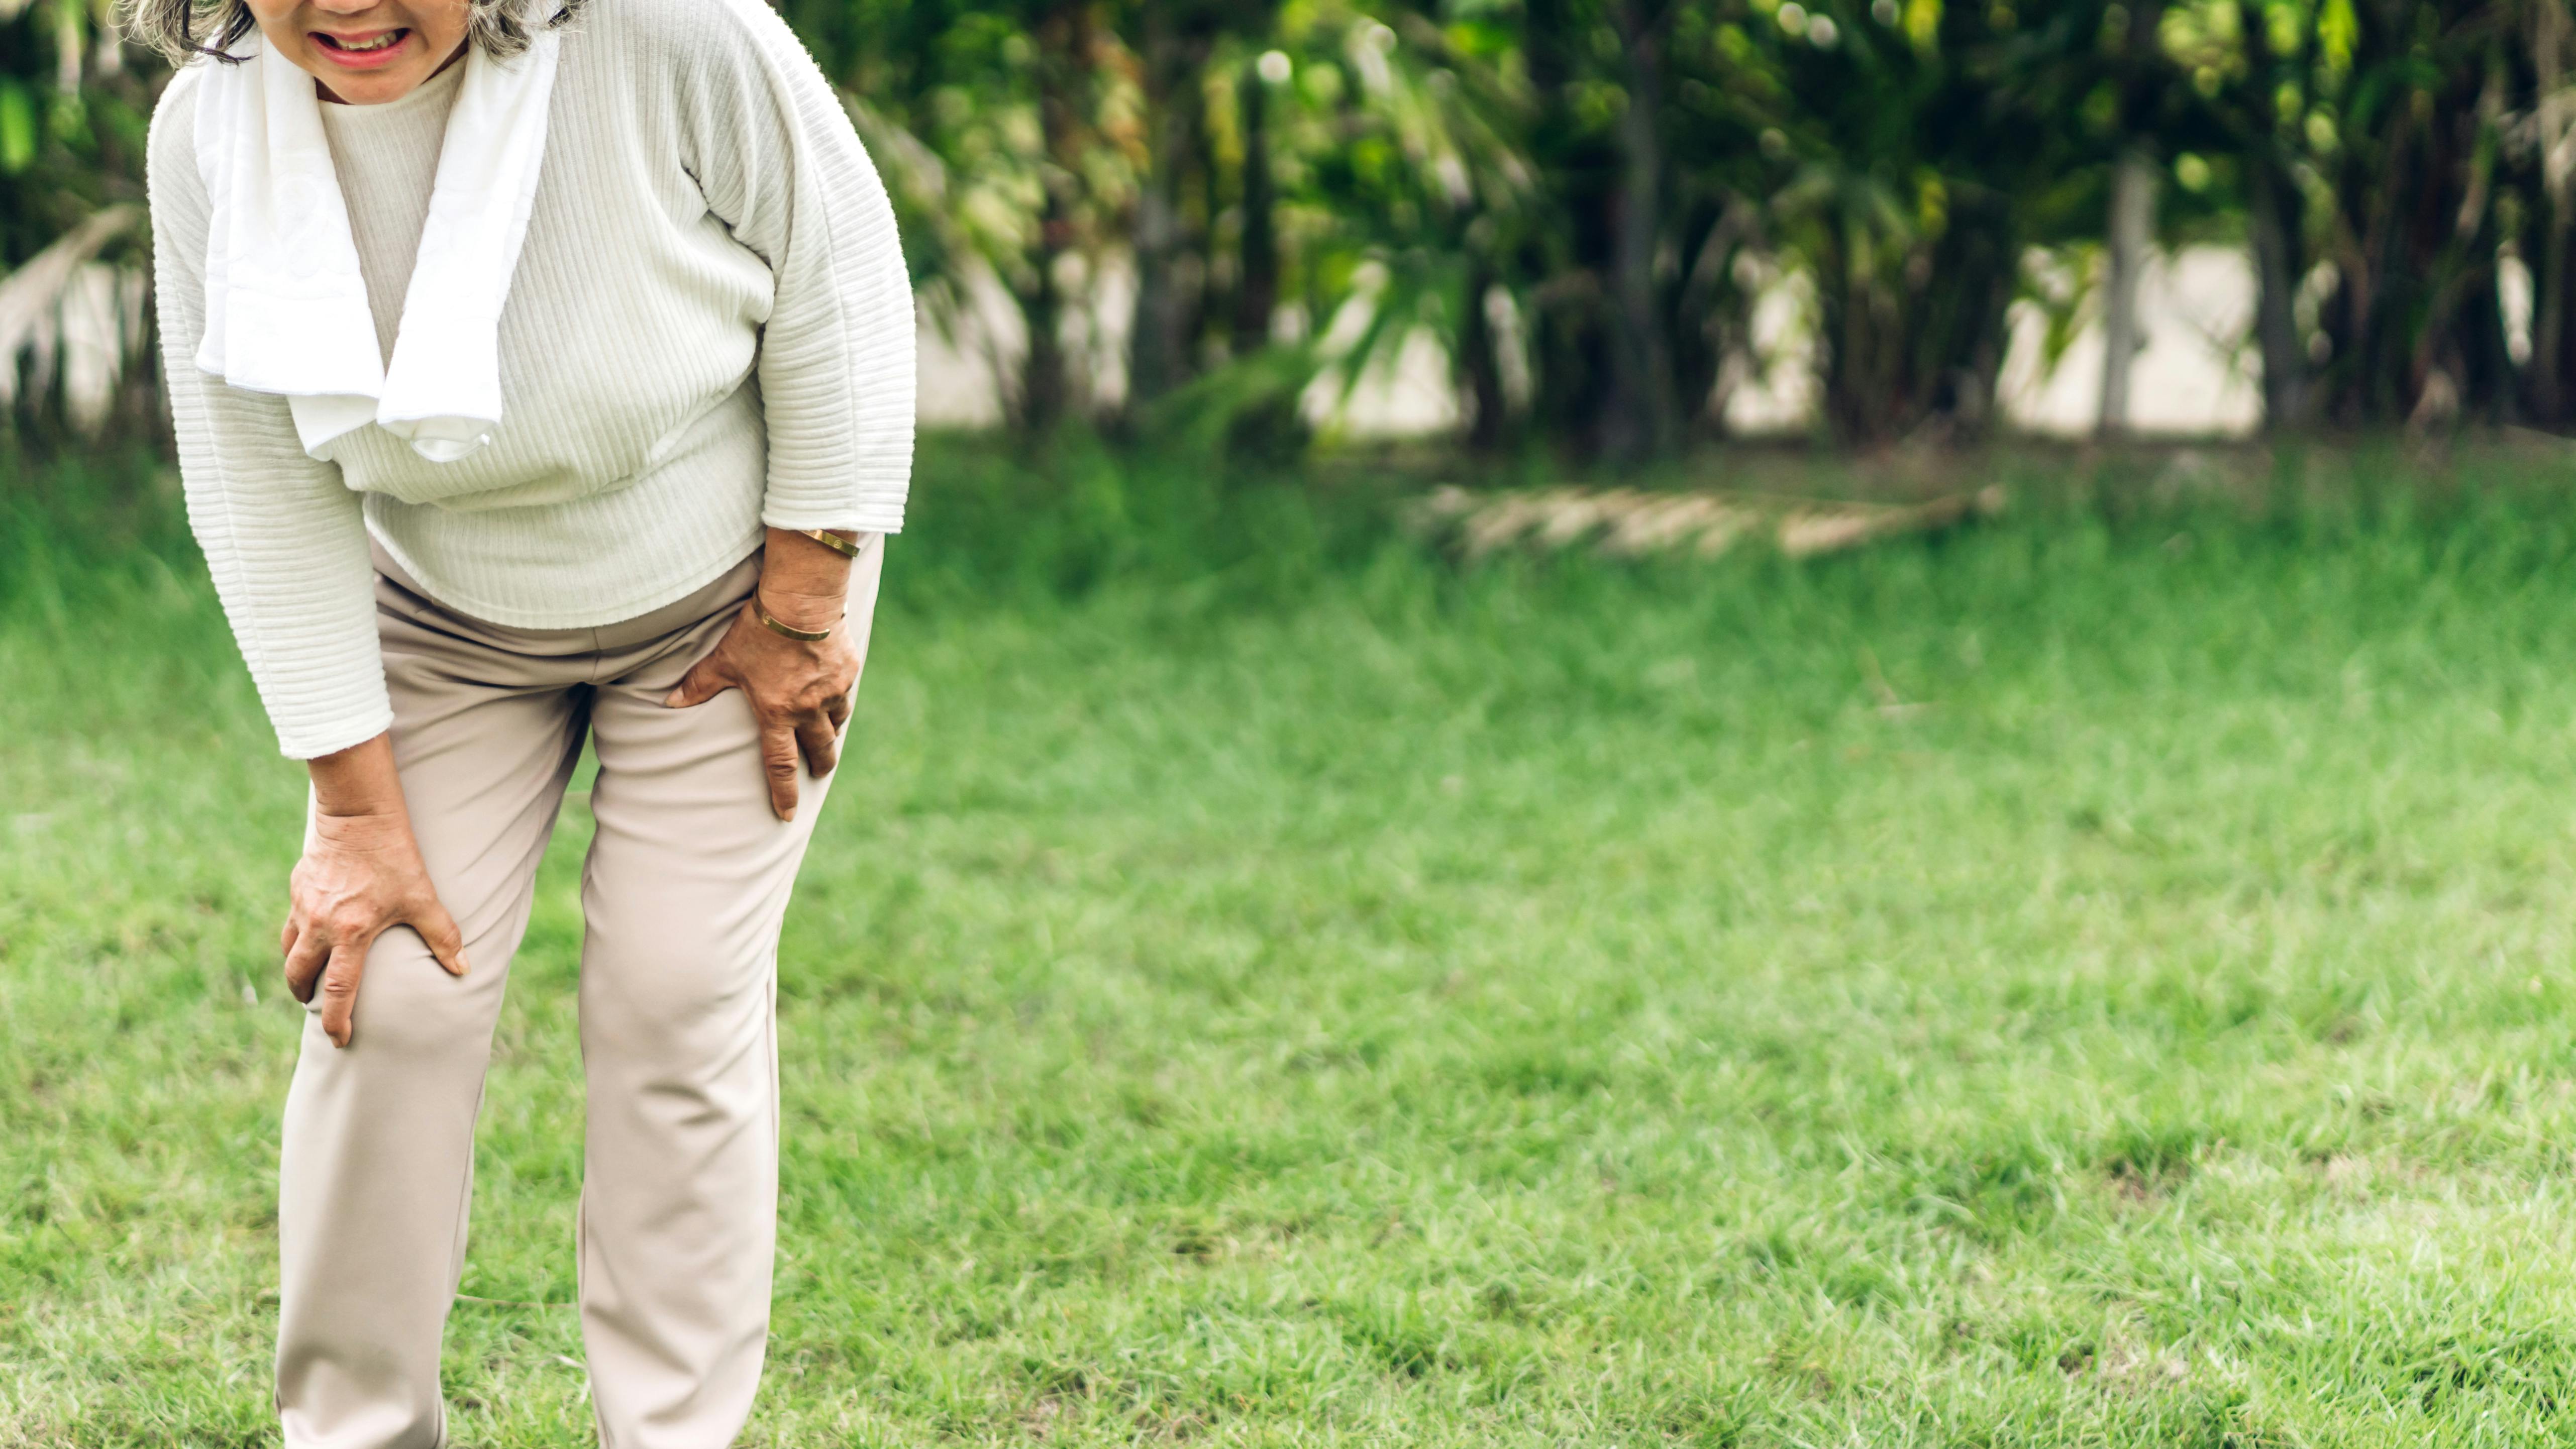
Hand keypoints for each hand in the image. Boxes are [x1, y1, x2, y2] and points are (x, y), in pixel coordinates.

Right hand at [281, 806, 468, 1048]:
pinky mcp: (297, 889)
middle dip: (305, 996)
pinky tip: (313, 935)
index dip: (337, 1020)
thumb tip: (464, 969)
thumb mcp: (423, 898)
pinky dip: (298, 936)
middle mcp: (320, 925)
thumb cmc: (395, 858)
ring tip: (309, 977)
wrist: (359, 817)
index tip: (339, 1039)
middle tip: (314, 1006)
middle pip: (300, 975)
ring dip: (298, 968)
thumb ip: (443, 935)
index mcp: (351, 933)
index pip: (340, 990)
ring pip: (289, 950)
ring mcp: (303, 907)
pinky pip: (291, 922)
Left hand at [664, 589, 859, 820]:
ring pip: (837, 723)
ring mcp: (832, 691)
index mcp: (776, 712)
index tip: (787, 815)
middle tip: (818, 773)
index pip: (780, 763)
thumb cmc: (757, 630)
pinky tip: (833, 695)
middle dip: (820, 766)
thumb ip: (699, 684)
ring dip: (830, 731)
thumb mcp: (724, 659)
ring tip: (825, 733)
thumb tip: (669, 702)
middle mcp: (808, 708)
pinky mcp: (848, 671)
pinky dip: (838, 700)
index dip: (784, 792)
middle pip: (820, 750)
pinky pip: (845, 695)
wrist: (801, 600)